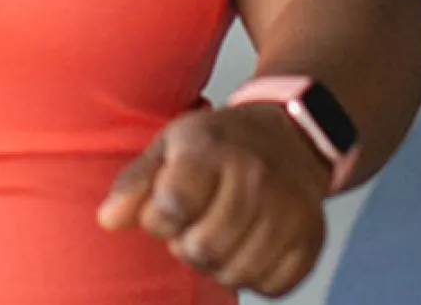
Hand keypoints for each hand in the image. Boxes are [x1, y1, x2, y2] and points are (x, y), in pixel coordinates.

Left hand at [97, 103, 330, 297]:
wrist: (291, 135)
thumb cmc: (219, 145)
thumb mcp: (171, 145)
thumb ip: (135, 181)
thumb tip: (108, 220)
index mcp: (215, 149)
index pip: (170, 209)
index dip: (159, 219)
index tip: (168, 206)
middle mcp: (258, 176)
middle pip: (202, 249)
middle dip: (189, 245)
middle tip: (199, 221)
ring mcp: (290, 208)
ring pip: (236, 273)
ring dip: (222, 263)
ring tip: (225, 232)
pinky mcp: (312, 238)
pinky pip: (272, 286)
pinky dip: (258, 275)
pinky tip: (254, 244)